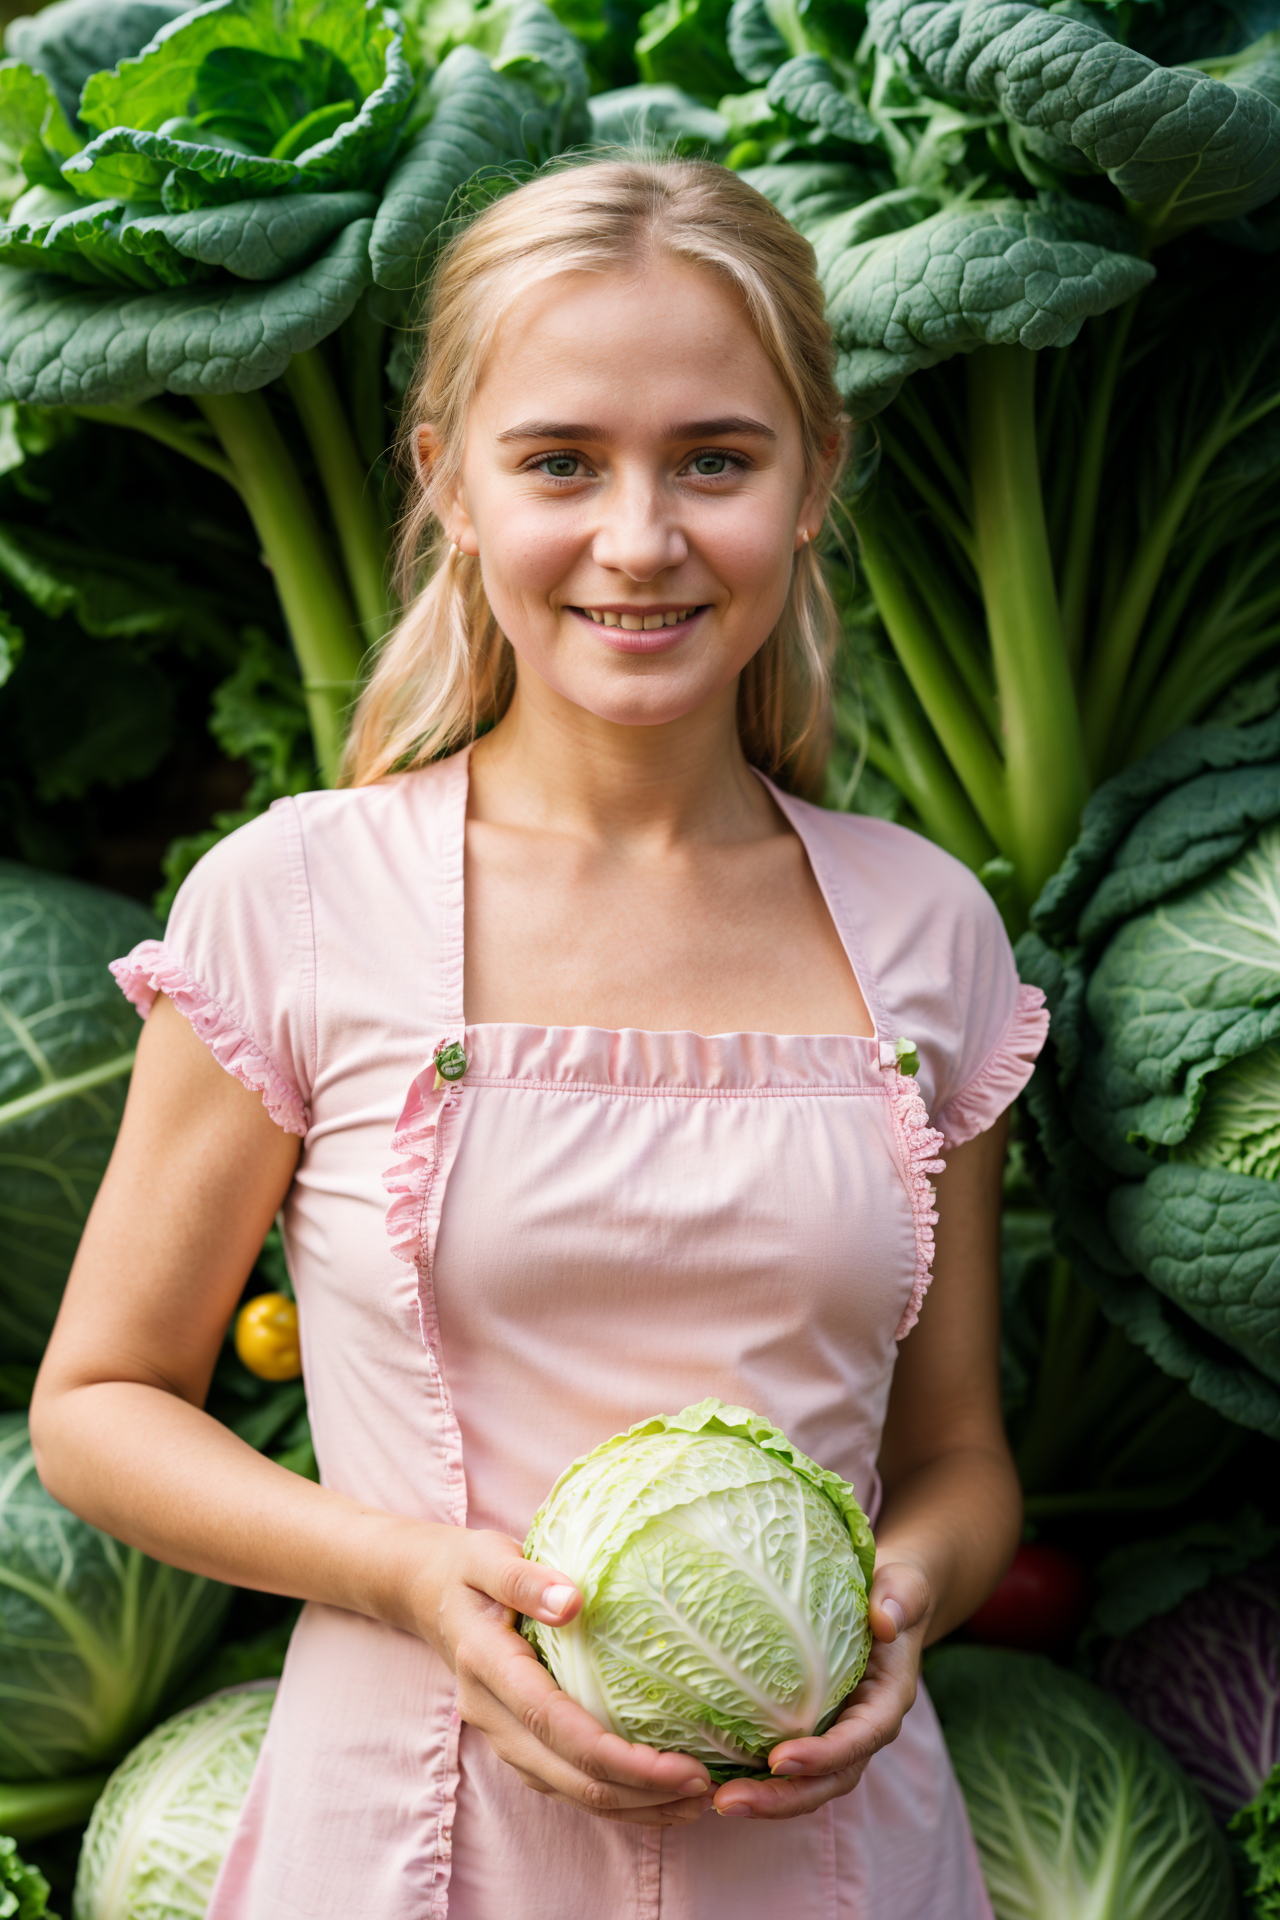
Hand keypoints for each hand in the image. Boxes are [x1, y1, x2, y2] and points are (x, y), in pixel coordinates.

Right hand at [417, 1527, 715, 1825]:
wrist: (429, 1595)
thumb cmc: (469, 1570)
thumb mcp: (489, 1556)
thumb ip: (526, 1578)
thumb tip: (574, 1602)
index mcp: (488, 1667)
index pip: (558, 1727)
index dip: (621, 1757)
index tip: (683, 1764)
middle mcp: (492, 1715)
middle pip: (570, 1776)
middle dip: (641, 1793)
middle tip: (707, 1789)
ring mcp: (502, 1737)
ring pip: (570, 1792)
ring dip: (633, 1806)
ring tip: (696, 1803)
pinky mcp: (517, 1744)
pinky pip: (566, 1785)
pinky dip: (614, 1798)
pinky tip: (658, 1797)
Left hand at [712, 1560, 930, 1820]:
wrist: (889, 1605)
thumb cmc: (894, 1593)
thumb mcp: (905, 1586)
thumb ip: (900, 1599)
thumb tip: (885, 1621)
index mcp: (886, 1703)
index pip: (858, 1740)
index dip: (822, 1756)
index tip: (779, 1759)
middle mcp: (862, 1731)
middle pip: (826, 1781)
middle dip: (781, 1798)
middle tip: (728, 1800)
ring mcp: (836, 1736)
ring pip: (804, 1784)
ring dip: (764, 1799)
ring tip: (716, 1800)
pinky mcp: (813, 1731)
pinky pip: (786, 1766)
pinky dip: (755, 1777)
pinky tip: (712, 1776)